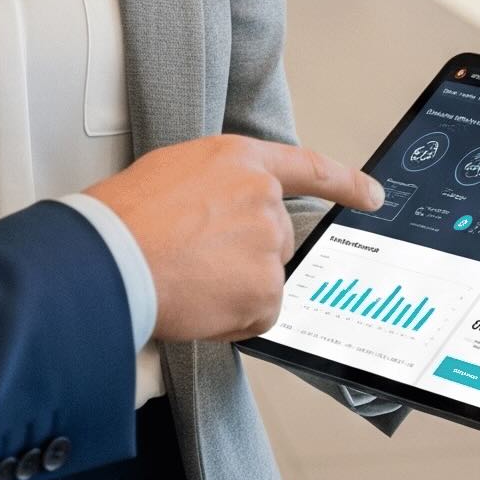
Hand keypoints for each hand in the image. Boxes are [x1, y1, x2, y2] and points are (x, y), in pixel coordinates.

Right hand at [85, 136, 383, 342]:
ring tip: (185, 280)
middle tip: (194, 262)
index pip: (308, 167)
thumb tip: (219, 211)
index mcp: (240, 159)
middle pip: (276, 237)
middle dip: (244, 256)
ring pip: (264, 277)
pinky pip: (259, 314)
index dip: (346, 183)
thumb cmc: (120, 219)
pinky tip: (197, 305)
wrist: (106, 257)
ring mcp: (269, 241)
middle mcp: (264, 196)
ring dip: (234, 288)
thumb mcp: (171, 172)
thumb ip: (213, 185)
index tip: (372, 194)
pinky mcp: (266, 287)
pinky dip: (233, 320)